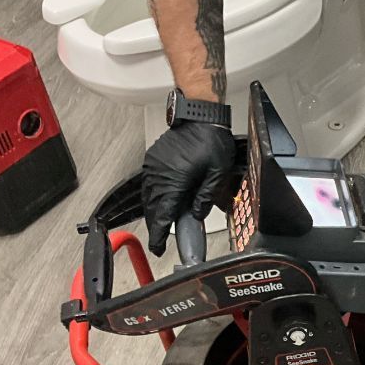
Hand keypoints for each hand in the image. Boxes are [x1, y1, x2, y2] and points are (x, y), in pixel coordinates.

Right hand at [141, 122, 235, 256]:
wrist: (199, 116)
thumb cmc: (211, 140)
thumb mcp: (217, 173)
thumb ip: (206, 196)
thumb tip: (197, 215)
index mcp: (175, 180)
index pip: (163, 215)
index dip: (159, 235)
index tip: (158, 248)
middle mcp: (159, 174)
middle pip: (152, 209)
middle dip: (156, 227)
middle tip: (161, 241)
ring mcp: (153, 166)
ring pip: (147, 198)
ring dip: (153, 213)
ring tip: (162, 226)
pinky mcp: (153, 160)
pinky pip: (149, 184)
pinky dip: (153, 198)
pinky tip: (161, 204)